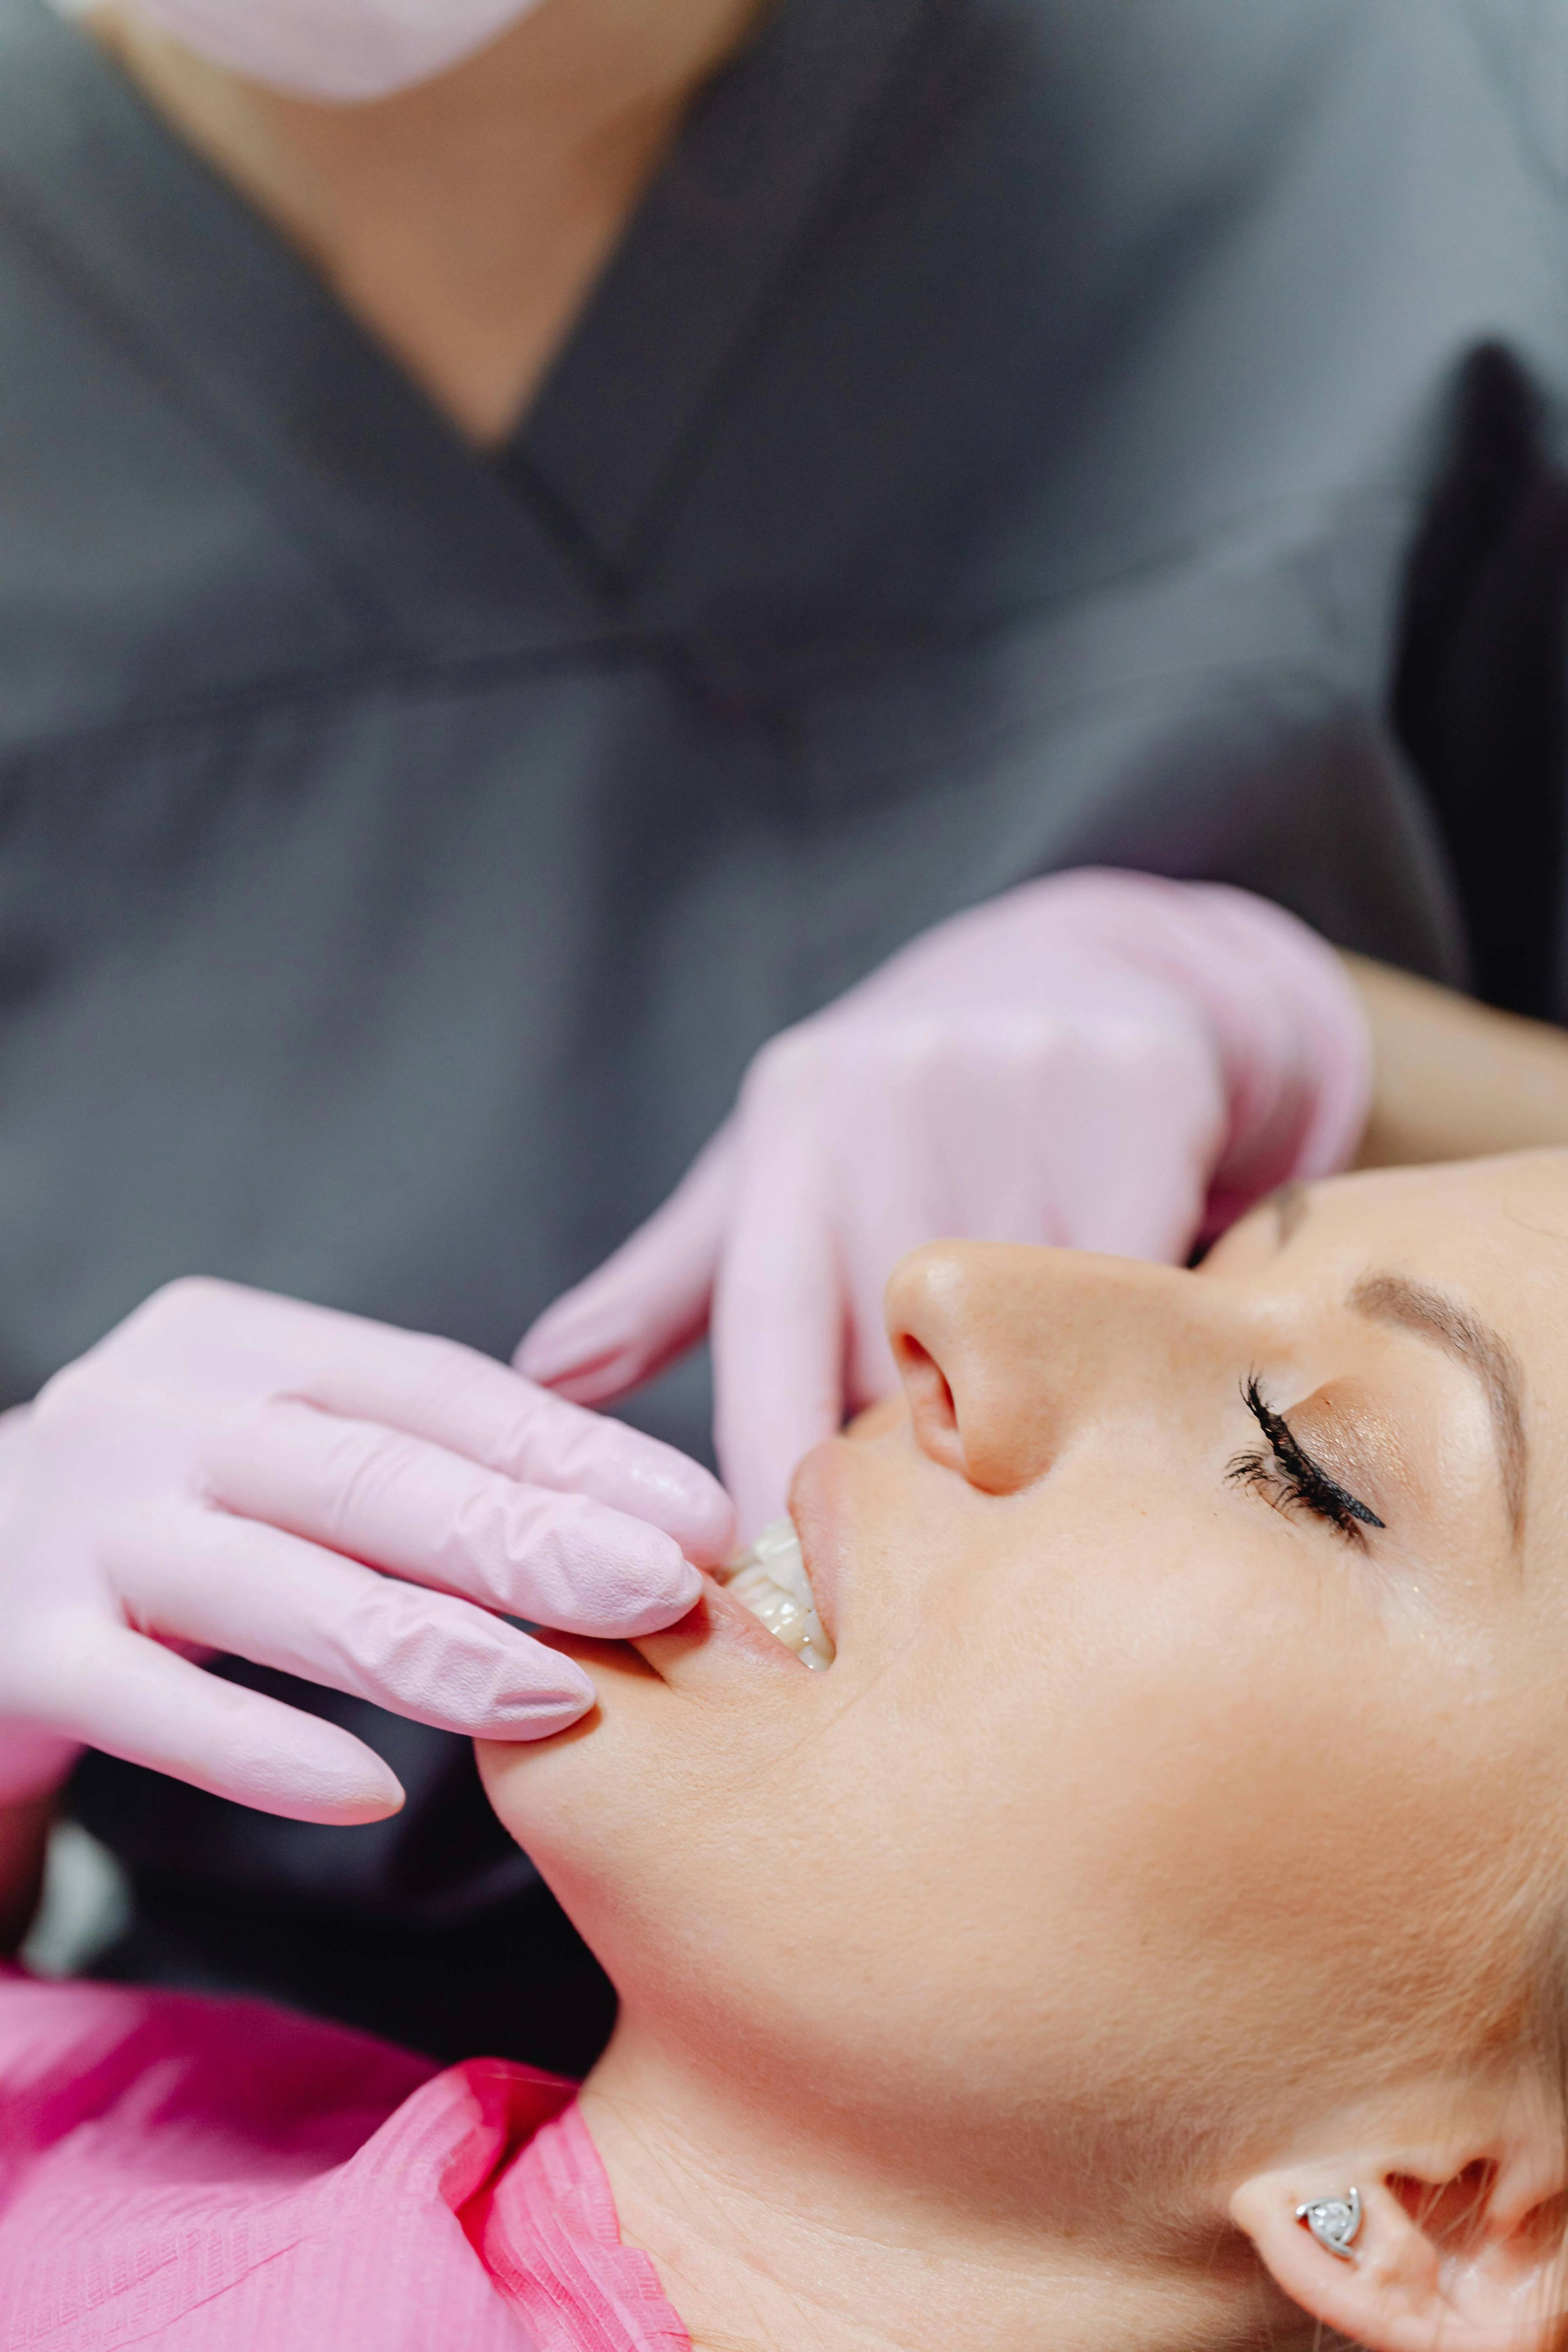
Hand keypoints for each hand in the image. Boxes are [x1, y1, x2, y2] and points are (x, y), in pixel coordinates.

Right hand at [0, 1279, 732, 1820]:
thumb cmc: (166, 1518)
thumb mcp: (275, 1455)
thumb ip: (411, 1462)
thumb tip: (622, 1511)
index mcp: (234, 1344)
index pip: (433, 1389)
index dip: (574, 1452)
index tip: (699, 1513)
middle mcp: (149, 1413)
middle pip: (371, 1477)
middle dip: (532, 1538)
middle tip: (666, 1594)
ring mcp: (72, 1526)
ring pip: (277, 1587)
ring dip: (431, 1647)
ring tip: (560, 1696)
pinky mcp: (14, 1648)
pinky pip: (153, 1706)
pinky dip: (269, 1752)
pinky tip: (374, 1794)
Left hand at [518, 870, 1370, 1533]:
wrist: (1084, 970)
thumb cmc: (896, 1110)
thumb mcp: (771, 1171)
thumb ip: (664, 1286)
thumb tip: (543, 1378)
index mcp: (794, 1122)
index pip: (769, 1325)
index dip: (770, 1463)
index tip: (771, 1600)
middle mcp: (894, 1092)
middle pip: (901, 1345)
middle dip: (907, 1467)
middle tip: (917, 1576)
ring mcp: (1022, 1084)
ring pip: (1030, 1326)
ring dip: (1028, 1418)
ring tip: (1034, 1468)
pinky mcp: (1141, 1090)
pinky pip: (1140, 1281)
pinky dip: (1136, 1349)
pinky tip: (1139, 1382)